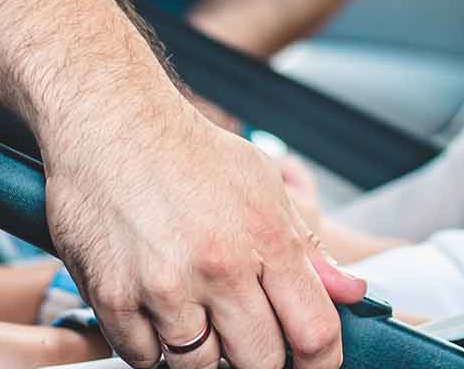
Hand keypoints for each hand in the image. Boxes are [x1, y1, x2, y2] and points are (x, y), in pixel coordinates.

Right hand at [42, 85, 365, 368]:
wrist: (111, 119)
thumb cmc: (189, 152)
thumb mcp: (264, 185)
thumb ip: (307, 248)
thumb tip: (352, 292)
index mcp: (267, 239)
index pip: (314, 333)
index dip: (320, 365)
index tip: (311, 368)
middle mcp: (220, 268)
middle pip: (258, 362)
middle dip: (257, 359)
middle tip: (243, 337)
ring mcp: (165, 287)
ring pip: (198, 368)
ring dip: (200, 353)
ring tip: (193, 313)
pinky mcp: (113, 296)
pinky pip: (141, 357)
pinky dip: (149, 345)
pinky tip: (153, 308)